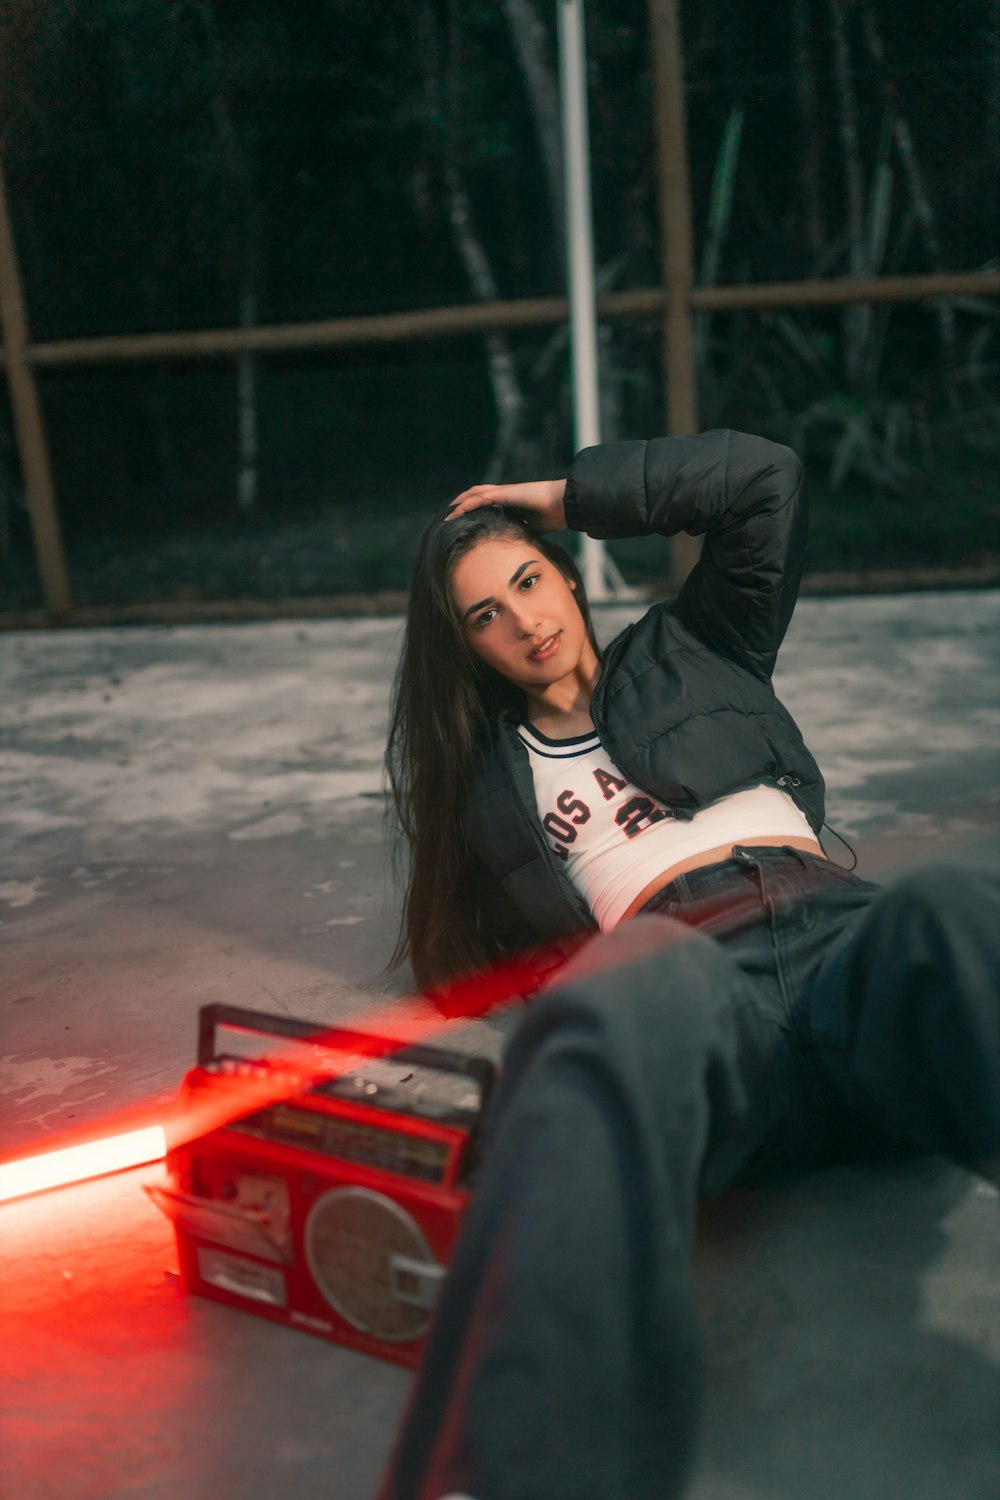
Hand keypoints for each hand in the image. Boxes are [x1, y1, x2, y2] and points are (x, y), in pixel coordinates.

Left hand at [446, 478, 567, 531]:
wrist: (565, 505)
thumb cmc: (555, 516)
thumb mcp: (535, 529)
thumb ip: (524, 533)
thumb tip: (519, 547)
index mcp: (513, 503)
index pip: (489, 505)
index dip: (476, 511)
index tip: (466, 523)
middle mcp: (506, 496)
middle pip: (479, 496)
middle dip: (464, 505)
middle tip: (451, 517)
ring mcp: (505, 492)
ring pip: (475, 494)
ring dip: (460, 504)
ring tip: (448, 514)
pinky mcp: (504, 493)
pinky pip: (480, 498)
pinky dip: (466, 504)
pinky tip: (455, 512)